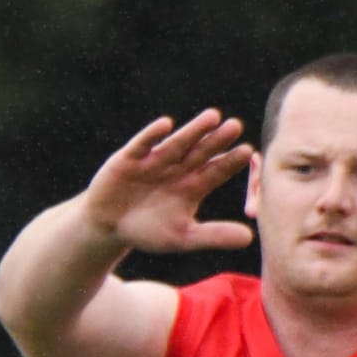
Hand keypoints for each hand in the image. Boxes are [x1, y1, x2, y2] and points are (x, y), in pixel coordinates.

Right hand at [79, 111, 254, 258]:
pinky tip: (166, 125)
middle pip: (201, 152)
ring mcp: (155, 161)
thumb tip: (249, 239)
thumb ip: (213, 235)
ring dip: (194, 130)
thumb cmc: (146, 232)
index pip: (216, 171)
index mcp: (193, 186)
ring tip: (212, 117)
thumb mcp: (182, 237)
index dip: (230, 161)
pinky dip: (153, 134)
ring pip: (178, 143)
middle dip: (217, 140)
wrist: (107, 227)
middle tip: (235, 126)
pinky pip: (143, 143)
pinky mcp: (130, 157)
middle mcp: (177, 169)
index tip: (248, 151)